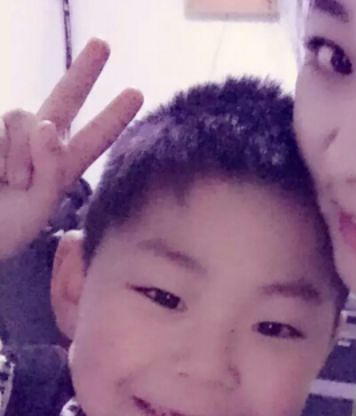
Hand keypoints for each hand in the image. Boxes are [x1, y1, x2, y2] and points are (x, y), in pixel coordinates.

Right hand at [0, 38, 142, 259]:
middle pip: (65, 99)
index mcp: (62, 166)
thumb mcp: (40, 205)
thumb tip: (45, 125)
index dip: (113, 117)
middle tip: (104, 44)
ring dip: (20, 156)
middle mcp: (39, 143)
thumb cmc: (7, 226)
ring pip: (26, 119)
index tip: (136, 93)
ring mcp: (11, 133)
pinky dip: (0, 153)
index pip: (93, 138)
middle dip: (84, 72)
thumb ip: (51, 169)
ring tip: (10, 183)